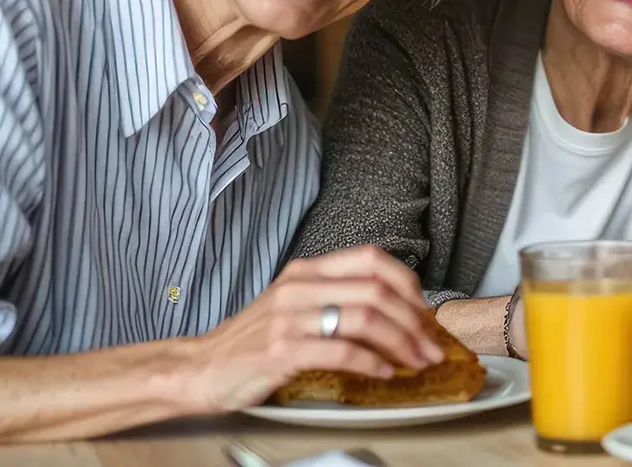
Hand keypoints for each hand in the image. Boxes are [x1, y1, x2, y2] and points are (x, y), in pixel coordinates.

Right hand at [182, 246, 443, 413]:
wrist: (200, 368)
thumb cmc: (252, 341)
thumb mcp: (294, 305)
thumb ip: (336, 298)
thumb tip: (395, 311)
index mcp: (306, 270)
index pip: (371, 258)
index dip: (407, 283)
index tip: (424, 310)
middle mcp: (299, 286)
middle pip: (377, 291)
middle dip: (414, 322)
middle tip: (431, 346)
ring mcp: (289, 317)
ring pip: (365, 319)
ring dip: (402, 343)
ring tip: (417, 362)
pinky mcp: (282, 349)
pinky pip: (342, 350)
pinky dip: (372, 363)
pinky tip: (385, 373)